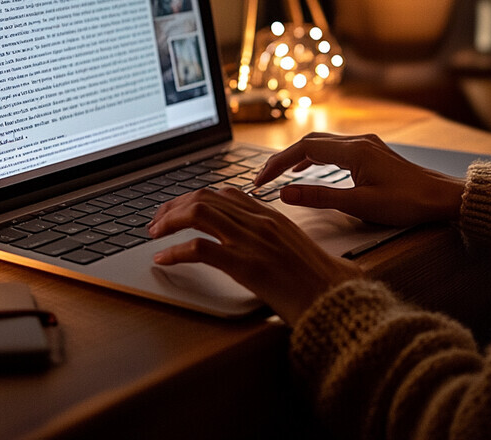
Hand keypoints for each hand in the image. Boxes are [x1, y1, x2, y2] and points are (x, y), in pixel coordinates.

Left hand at [148, 187, 361, 324]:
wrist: (337, 299)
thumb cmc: (320, 280)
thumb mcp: (294, 246)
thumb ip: (271, 235)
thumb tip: (246, 237)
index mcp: (271, 214)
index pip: (224, 192)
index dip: (194, 197)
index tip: (178, 208)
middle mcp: (259, 221)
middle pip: (205, 197)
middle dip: (173, 205)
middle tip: (156, 221)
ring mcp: (251, 241)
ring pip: (198, 213)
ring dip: (168, 221)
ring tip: (154, 233)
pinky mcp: (246, 265)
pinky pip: (200, 249)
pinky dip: (176, 251)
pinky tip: (163, 258)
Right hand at [254, 132, 463, 226]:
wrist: (444, 198)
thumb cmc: (408, 203)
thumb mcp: (360, 205)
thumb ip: (320, 198)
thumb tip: (285, 194)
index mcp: (353, 150)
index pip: (303, 149)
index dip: (277, 163)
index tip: (261, 180)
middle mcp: (358, 141)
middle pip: (310, 142)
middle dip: (283, 158)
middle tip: (264, 178)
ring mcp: (367, 145)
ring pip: (322, 144)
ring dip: (298, 156)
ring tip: (280, 173)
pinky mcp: (372, 152)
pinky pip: (335, 149)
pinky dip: (315, 157)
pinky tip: (310, 169)